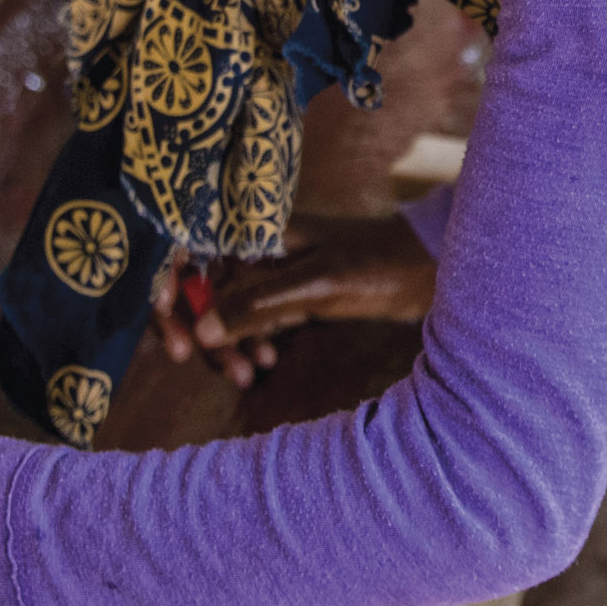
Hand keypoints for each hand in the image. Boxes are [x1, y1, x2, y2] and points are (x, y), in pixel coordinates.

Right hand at [150, 215, 438, 388]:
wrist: (435, 270)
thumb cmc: (382, 264)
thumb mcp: (319, 284)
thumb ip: (260, 303)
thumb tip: (202, 328)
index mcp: (259, 230)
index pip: (190, 253)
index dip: (171, 293)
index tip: (177, 338)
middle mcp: (259, 246)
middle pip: (202, 286)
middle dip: (199, 327)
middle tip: (207, 365)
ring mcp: (276, 271)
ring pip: (227, 309)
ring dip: (228, 344)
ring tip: (246, 376)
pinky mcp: (293, 294)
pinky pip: (254, 321)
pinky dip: (252, 343)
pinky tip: (265, 362)